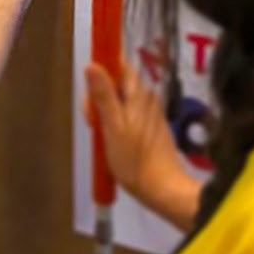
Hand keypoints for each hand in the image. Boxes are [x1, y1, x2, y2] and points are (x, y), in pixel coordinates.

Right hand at [85, 60, 201, 232]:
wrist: (163, 189)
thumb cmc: (134, 159)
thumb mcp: (112, 128)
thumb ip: (103, 96)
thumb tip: (91, 65)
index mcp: (137, 94)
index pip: (120, 64)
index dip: (103, 68)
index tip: (91, 86)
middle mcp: (146, 98)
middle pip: (117, 83)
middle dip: (100, 96)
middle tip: (93, 122)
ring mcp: (150, 112)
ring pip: (121, 100)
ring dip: (106, 112)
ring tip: (102, 136)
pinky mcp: (151, 127)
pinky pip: (128, 115)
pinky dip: (116, 123)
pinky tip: (112, 142)